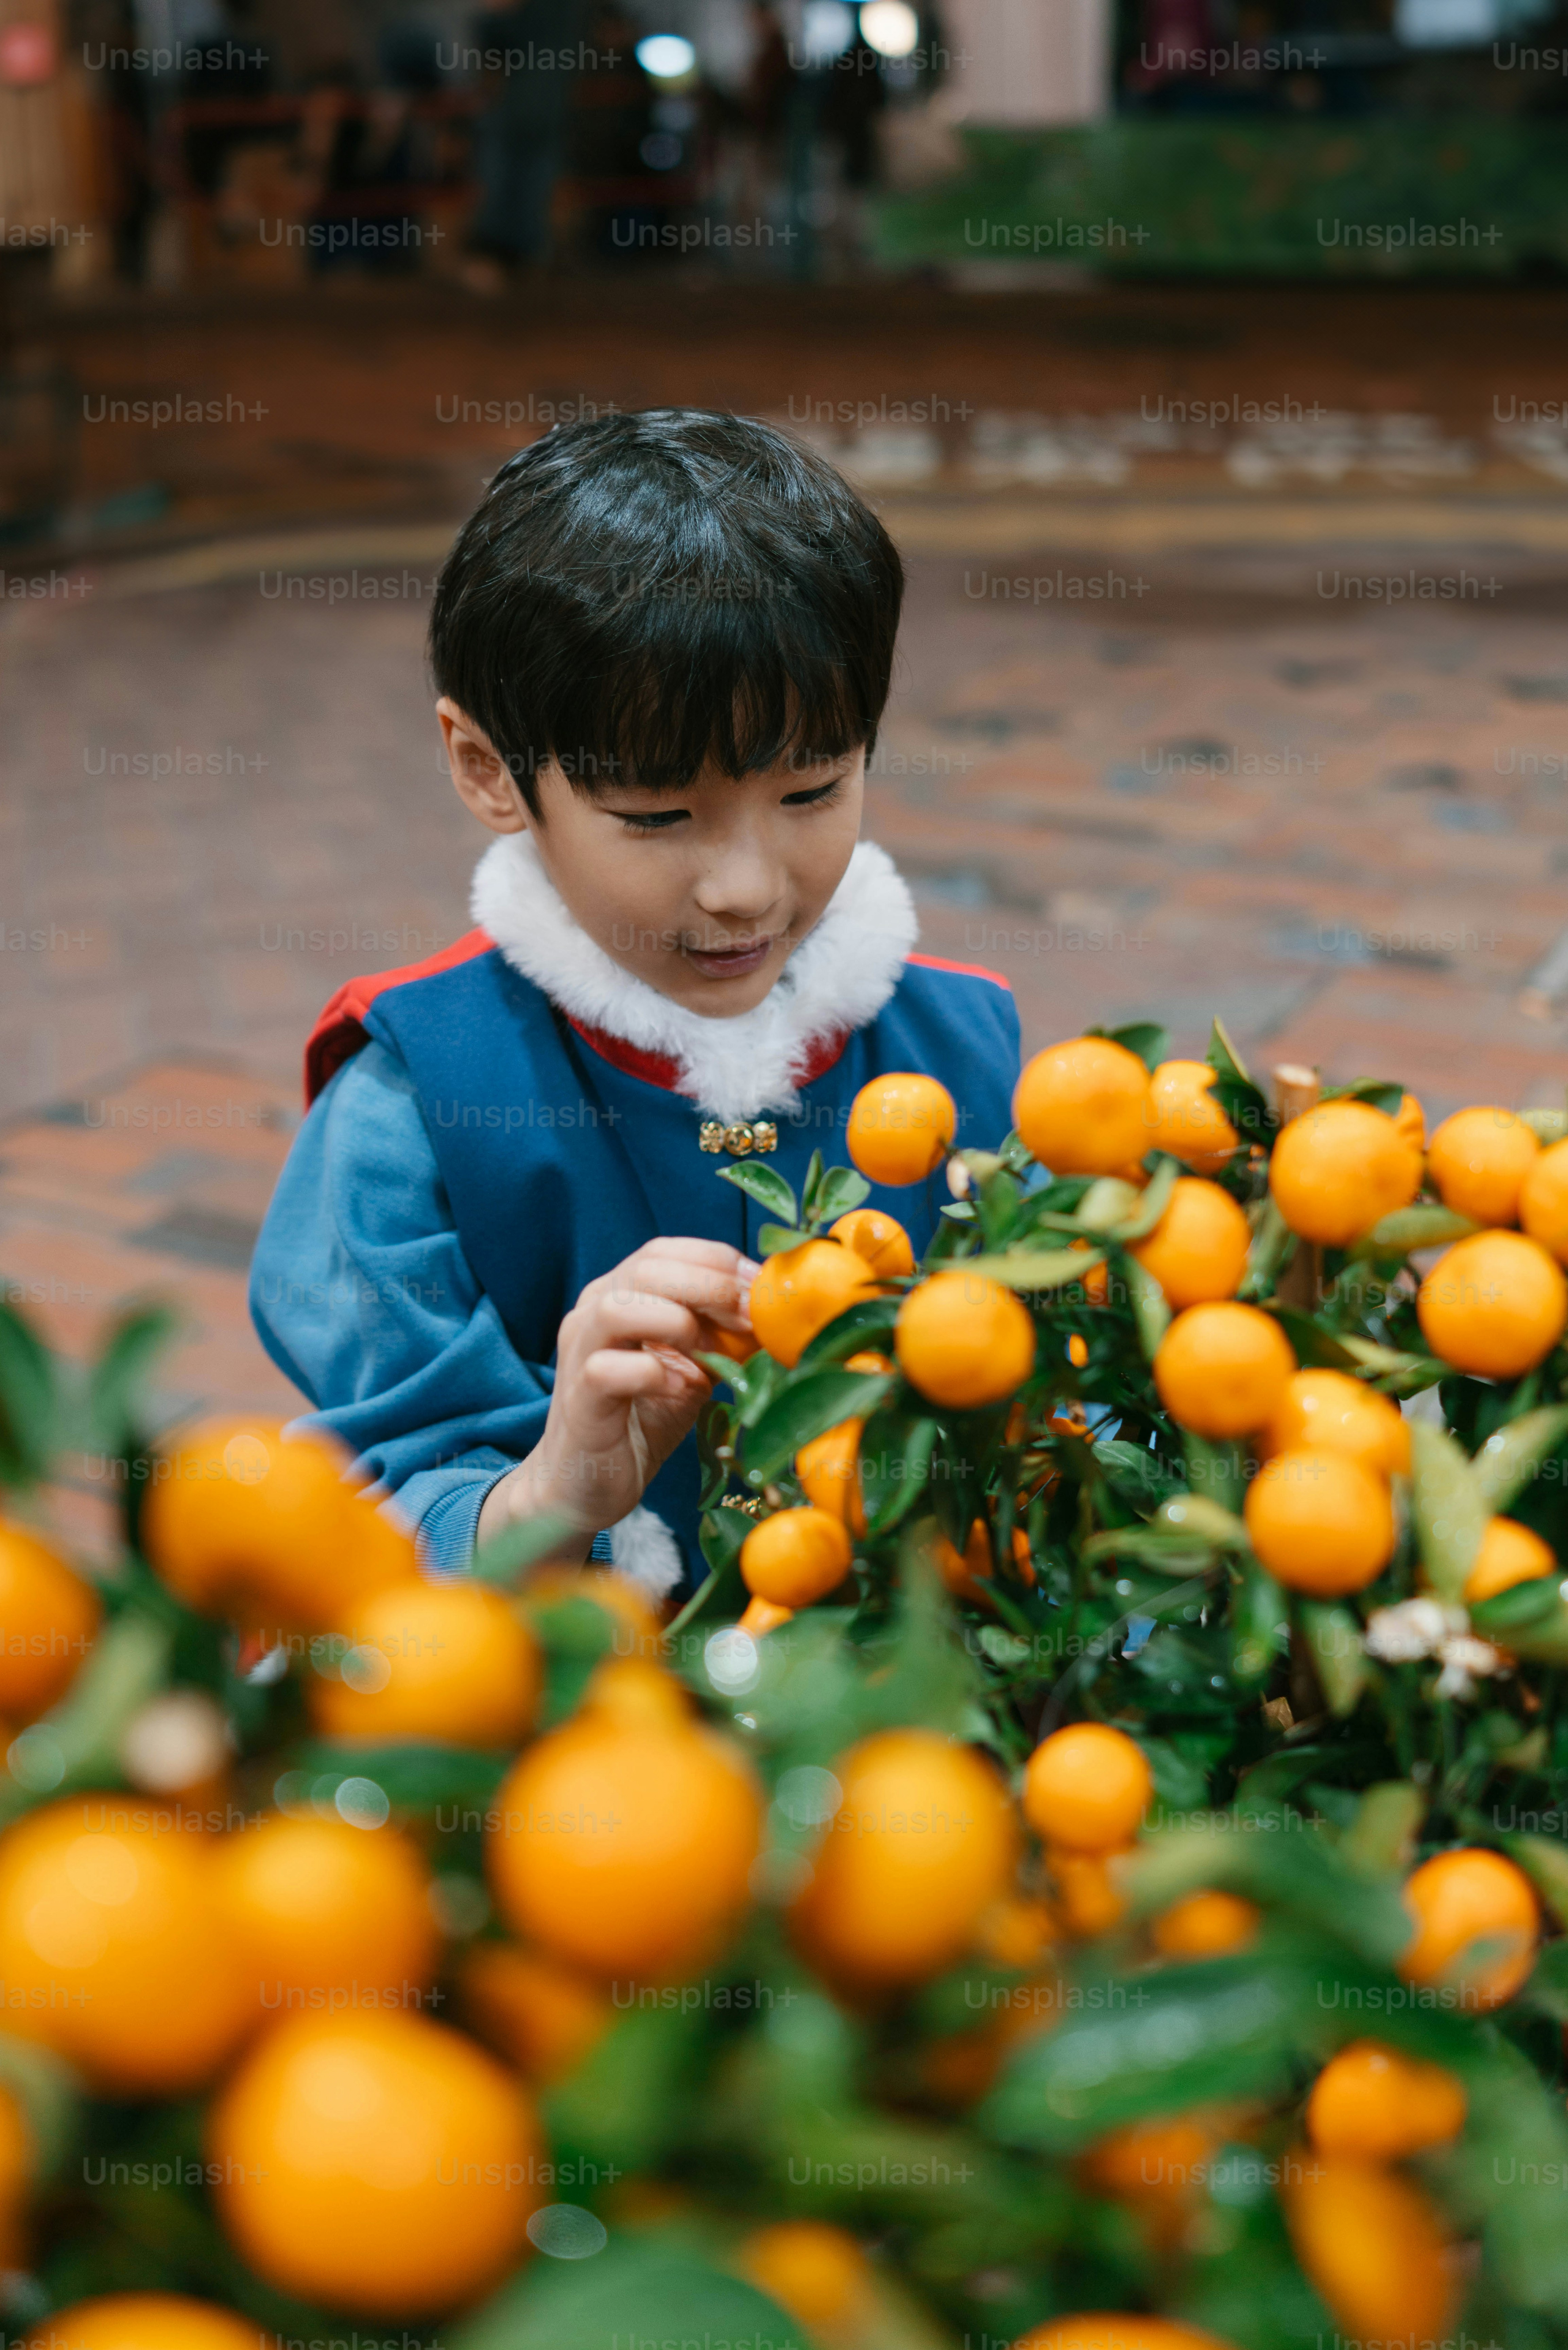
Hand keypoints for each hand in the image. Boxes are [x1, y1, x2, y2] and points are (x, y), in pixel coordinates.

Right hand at [479, 1238, 756, 1557]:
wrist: (588, 1483)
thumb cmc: (644, 1417)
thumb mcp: (694, 1368)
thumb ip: (722, 1338)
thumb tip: (775, 1314)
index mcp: (619, 1294)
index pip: (664, 1250)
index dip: (718, 1261)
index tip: (761, 1286)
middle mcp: (592, 1313)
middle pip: (645, 1267)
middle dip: (709, 1285)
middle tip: (750, 1318)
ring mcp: (580, 1354)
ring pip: (618, 1306)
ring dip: (677, 1322)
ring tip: (709, 1353)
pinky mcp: (578, 1400)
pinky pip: (608, 1369)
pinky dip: (654, 1374)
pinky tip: (683, 1390)